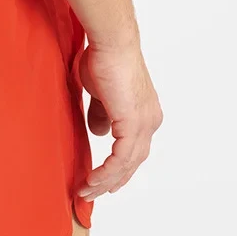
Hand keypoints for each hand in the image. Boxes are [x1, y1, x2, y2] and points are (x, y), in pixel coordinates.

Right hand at [76, 40, 162, 199]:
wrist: (111, 43)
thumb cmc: (104, 59)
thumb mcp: (100, 93)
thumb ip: (101, 113)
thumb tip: (99, 132)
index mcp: (145, 113)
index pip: (134, 148)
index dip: (118, 167)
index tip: (102, 179)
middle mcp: (150, 120)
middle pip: (133, 161)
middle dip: (112, 180)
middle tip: (92, 192)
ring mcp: (144, 123)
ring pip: (127, 163)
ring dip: (106, 180)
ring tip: (86, 190)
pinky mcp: (134, 123)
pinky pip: (120, 158)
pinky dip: (107, 171)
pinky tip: (93, 179)